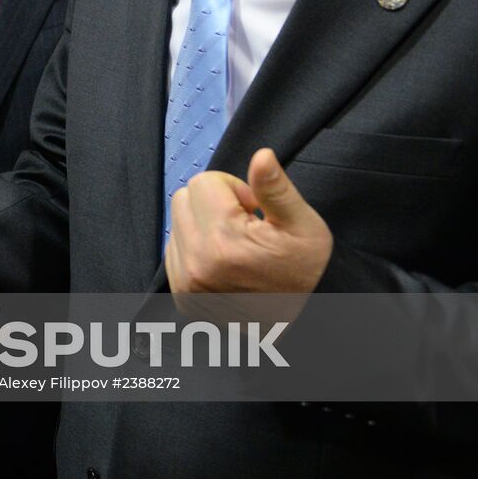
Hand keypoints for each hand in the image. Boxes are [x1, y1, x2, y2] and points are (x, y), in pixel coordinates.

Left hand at [165, 148, 332, 299]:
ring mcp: (186, 283)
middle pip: (184, 198)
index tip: (253, 210)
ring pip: (176, 224)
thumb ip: (276, 188)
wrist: (300, 323)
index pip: (203, 182)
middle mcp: (197, 263)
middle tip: (243, 226)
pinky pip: (173, 251)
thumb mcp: (303, 225)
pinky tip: (221, 262)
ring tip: (234, 246)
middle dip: (212, 203)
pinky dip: (193, 249)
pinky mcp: (180, 296)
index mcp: (225, 240)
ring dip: (201, 226)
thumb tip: (262, 155)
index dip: (232, 189)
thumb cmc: (305, 270)